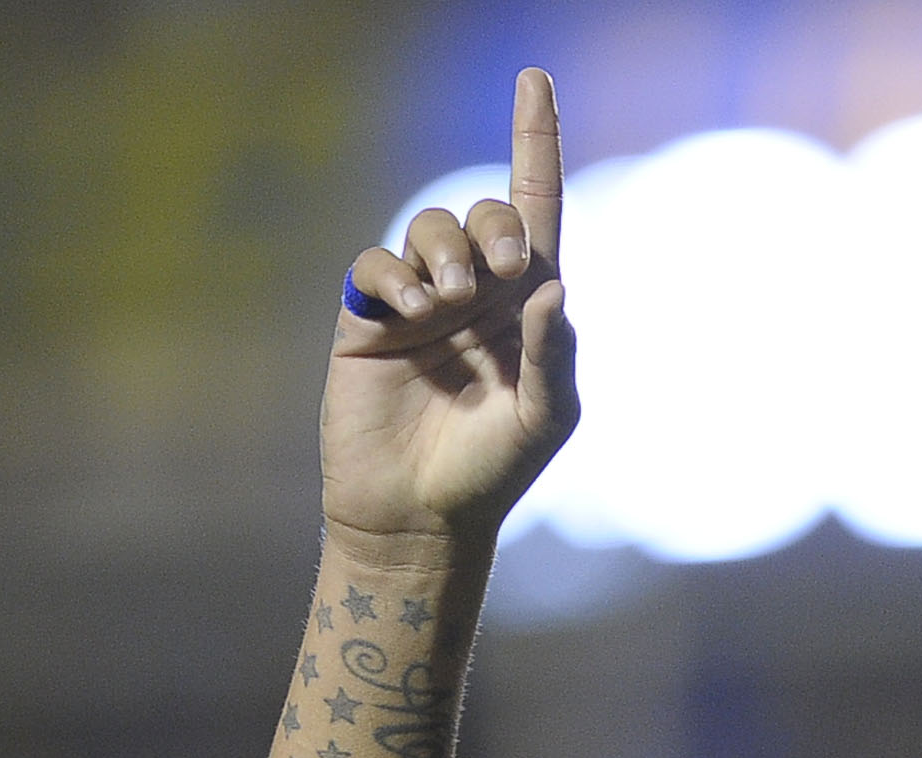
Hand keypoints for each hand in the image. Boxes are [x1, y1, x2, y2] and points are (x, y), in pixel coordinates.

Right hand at [322, 67, 580, 559]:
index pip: (537, 207)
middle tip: (496, 275)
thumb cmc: (492, 471)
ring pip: (428, 229)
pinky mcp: (368, 320)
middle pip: (483, 212)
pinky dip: (392, 278)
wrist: (418, 515)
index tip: (535, 78)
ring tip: (445, 306)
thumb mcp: (545, 418)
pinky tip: (409, 314)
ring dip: (442, 253)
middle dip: (490, 226)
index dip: (536, 142)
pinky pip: (374, 266)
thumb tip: (552, 282)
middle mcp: (476, 292)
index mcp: (528, 304)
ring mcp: (421, 302)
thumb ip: (553, 352)